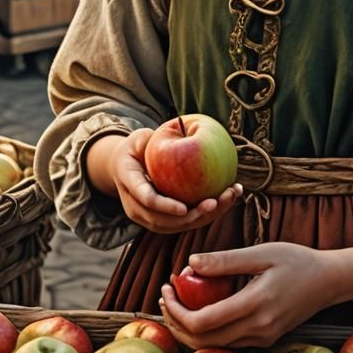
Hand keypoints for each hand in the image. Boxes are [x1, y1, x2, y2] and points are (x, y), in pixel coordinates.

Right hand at [105, 128, 242, 234]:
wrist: (125, 166)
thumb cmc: (137, 147)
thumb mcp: (140, 138)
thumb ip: (155, 136)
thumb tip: (182, 126)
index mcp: (128, 182)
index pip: (147, 199)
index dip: (166, 206)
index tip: (185, 208)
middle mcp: (135, 206)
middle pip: (164, 221)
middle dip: (192, 216)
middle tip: (215, 203)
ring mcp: (147, 216)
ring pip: (176, 226)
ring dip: (204, 217)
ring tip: (228, 199)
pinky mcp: (163, 219)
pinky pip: (184, 221)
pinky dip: (206, 214)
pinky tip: (227, 199)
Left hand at [159, 243, 337, 348]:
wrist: (330, 281)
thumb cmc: (297, 260)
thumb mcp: (263, 252)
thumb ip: (226, 260)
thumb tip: (190, 263)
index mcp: (256, 306)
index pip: (203, 322)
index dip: (177, 310)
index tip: (167, 287)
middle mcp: (258, 329)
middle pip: (203, 341)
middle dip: (176, 322)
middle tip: (164, 296)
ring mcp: (262, 338)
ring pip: (214, 345)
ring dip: (189, 328)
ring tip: (175, 301)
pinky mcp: (265, 339)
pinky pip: (228, 341)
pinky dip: (207, 330)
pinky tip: (199, 308)